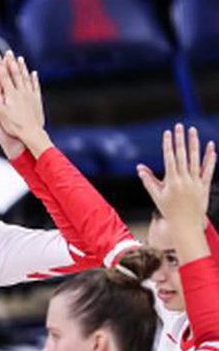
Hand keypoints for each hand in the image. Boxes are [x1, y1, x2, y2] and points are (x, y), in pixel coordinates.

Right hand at [0, 50, 49, 156]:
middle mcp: (21, 92)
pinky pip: (35, 86)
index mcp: (11, 95)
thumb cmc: (14, 126)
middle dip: (11, 62)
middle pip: (15, 74)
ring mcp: (30, 95)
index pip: (4, 77)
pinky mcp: (36, 100)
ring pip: (25, 77)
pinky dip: (33, 79)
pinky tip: (33, 73)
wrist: (32, 133)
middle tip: (9, 52)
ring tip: (20, 59)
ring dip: (22, 67)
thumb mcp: (0, 115)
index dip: (0, 66)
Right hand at [137, 124, 216, 250]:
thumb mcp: (156, 195)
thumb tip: (139, 168)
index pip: (169, 158)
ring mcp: (196, 181)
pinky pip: (208, 168)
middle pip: (182, 155)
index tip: (167, 133)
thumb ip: (148, 180)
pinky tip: (210, 146)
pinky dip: (210, 157)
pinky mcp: (205, 185)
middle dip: (180, 139)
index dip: (168, 145)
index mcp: (171, 181)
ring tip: (193, 131)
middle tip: (180, 126)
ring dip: (194, 143)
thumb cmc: (169, 210)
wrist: (185, 224)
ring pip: (195, 159)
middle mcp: (184, 180)